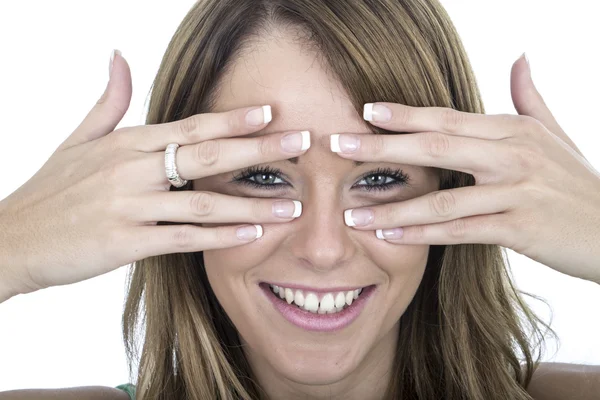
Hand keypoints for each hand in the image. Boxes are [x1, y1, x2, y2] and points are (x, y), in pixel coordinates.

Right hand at [0, 51, 307, 299]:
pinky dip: (220, 237)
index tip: (271, 112)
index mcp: (126, 143)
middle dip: (259, 149)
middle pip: (207, 155)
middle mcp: (131, 169)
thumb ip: (109, 101)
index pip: (190, 125)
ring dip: (252, 204)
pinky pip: (183, 238)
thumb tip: (119, 57)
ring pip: (203, 202)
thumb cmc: (50, 190)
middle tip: (302, 144)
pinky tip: (251, 236)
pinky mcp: (125, 242)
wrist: (11, 237)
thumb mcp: (77, 139)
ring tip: (293, 206)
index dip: (233, 118)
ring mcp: (129, 205)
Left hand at [331, 53, 599, 283]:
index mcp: (512, 130)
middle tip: (337, 144)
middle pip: (436, 146)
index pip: (447, 117)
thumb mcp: (554, 133)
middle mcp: (512, 155)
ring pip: (442, 197)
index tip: (364, 111)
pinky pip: (460, 231)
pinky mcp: (520, 228)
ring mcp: (516, 192)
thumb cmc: (575, 182)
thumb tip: (519, 57)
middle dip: (382, 147)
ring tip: (351, 212)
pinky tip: (390, 236)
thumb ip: (529, 97)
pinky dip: (422, 234)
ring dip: (393, 206)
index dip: (405, 114)